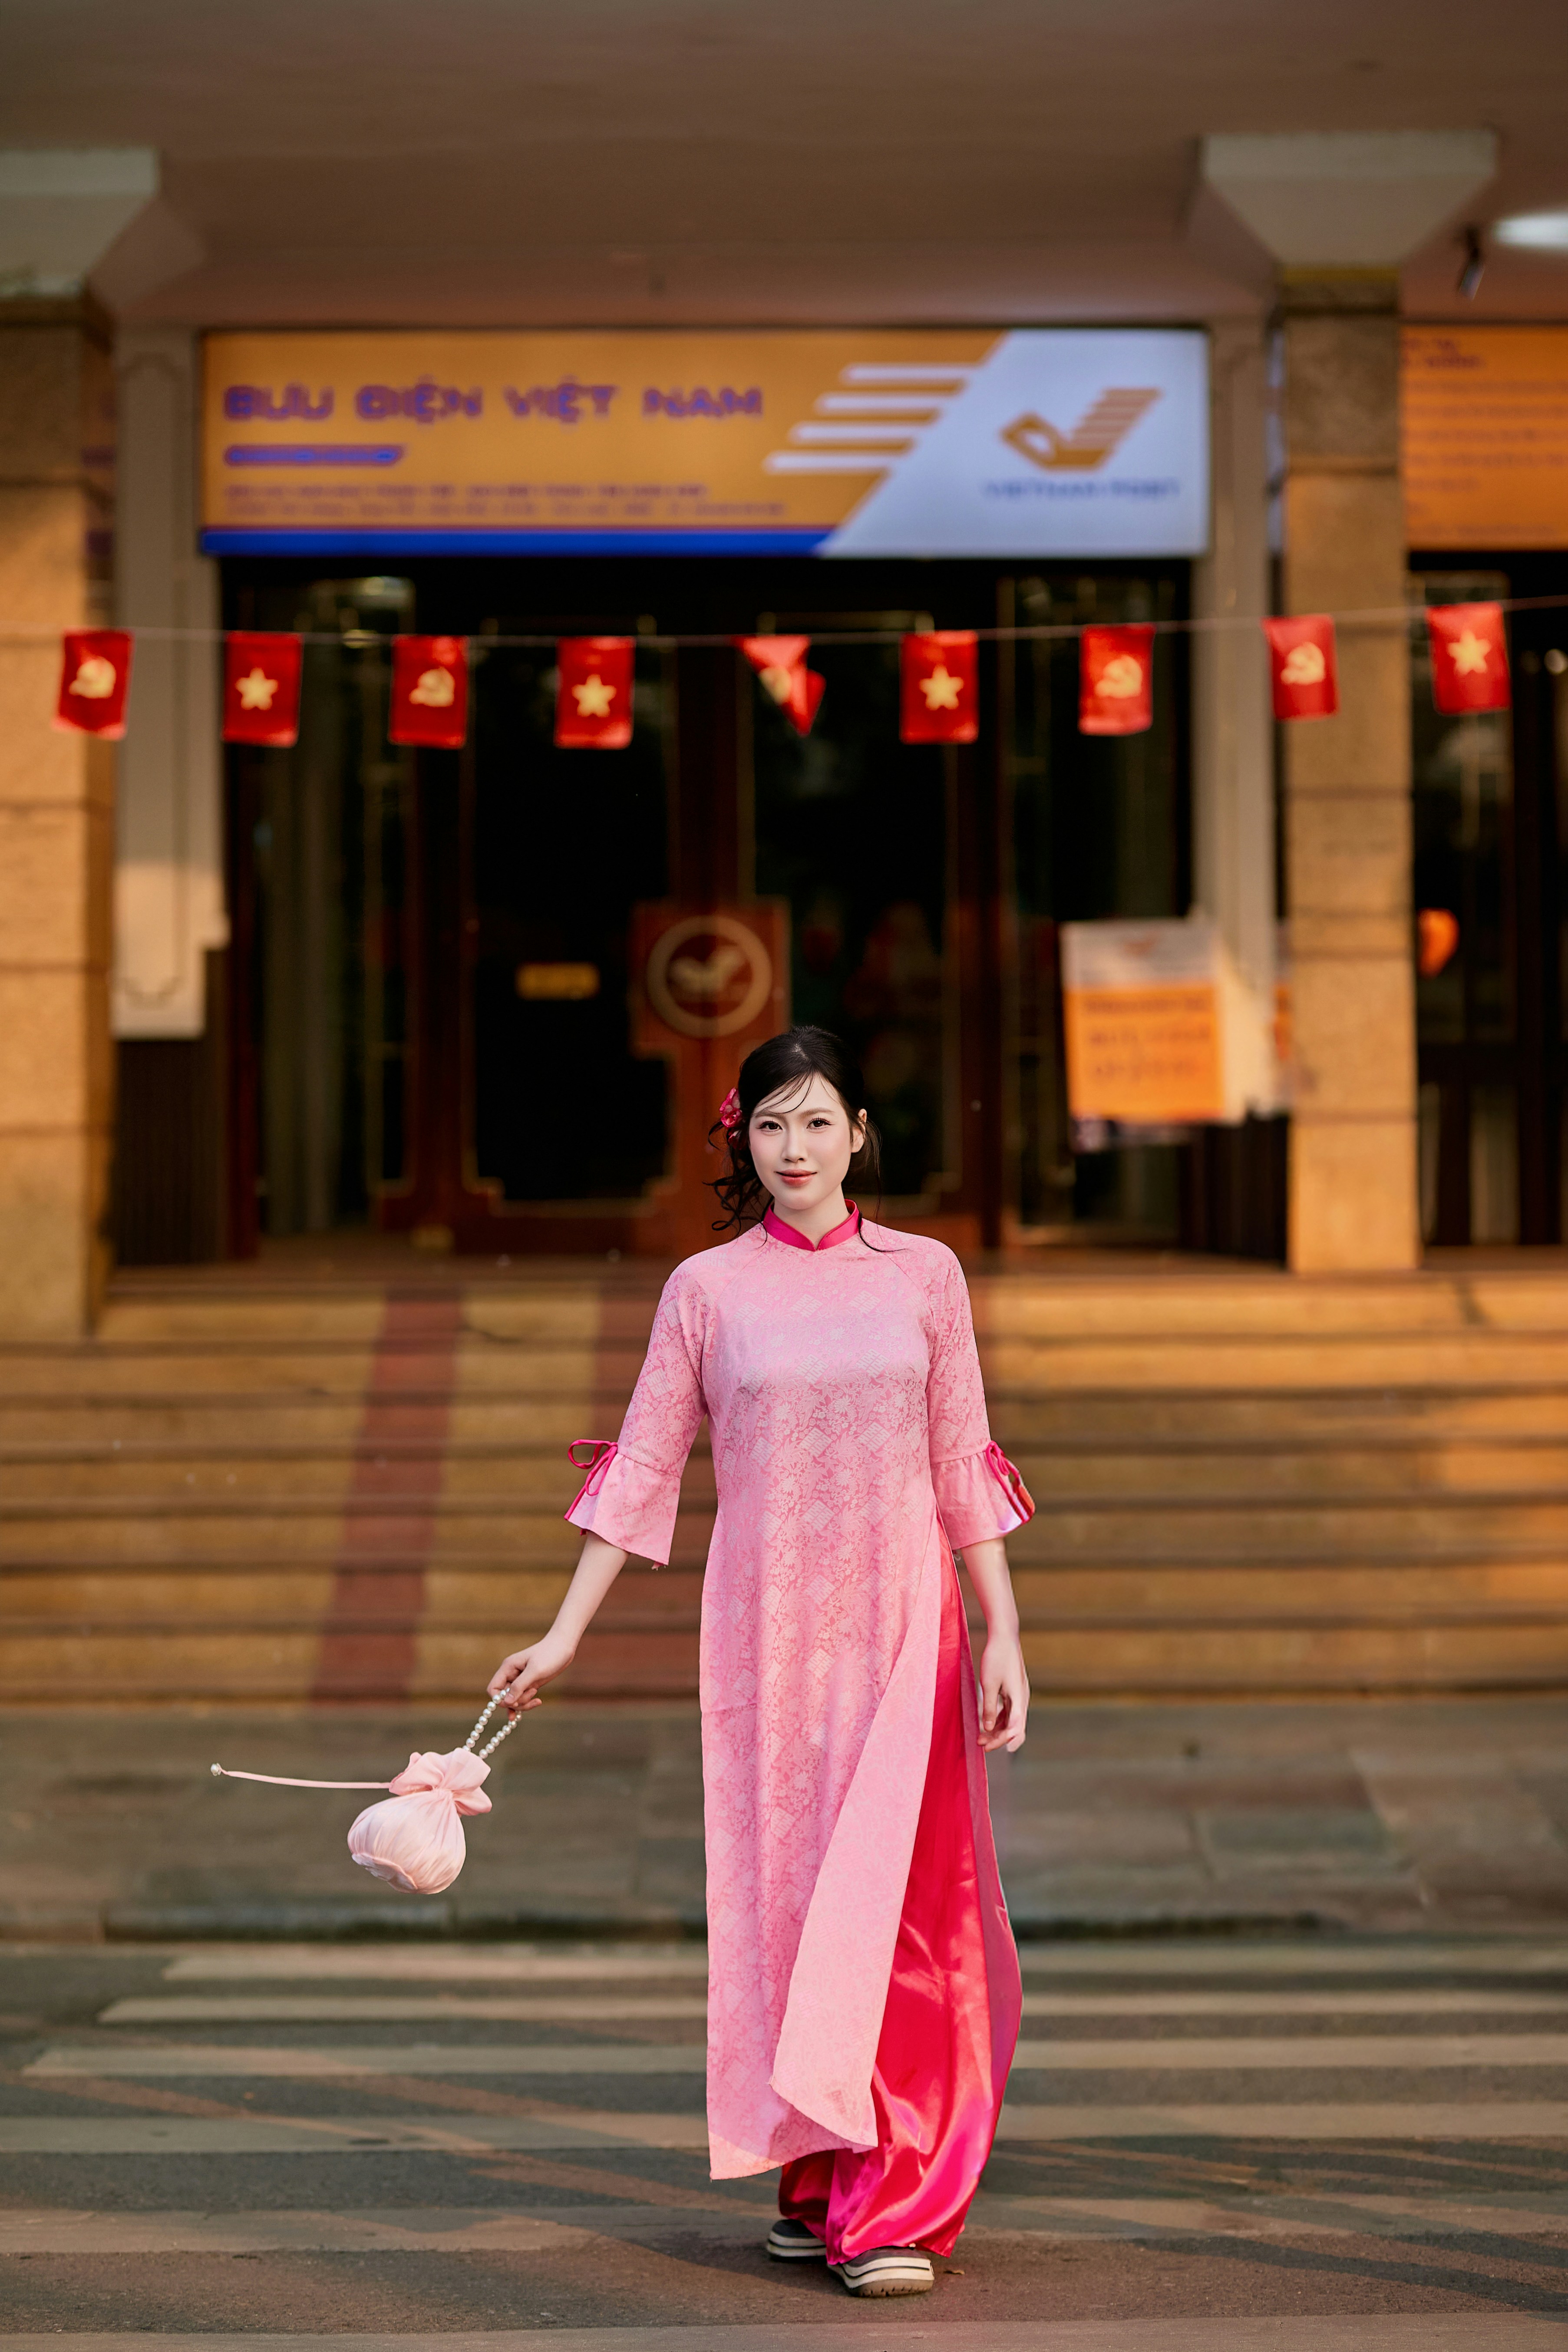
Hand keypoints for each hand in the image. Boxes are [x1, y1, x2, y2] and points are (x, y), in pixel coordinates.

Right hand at [489, 1628, 575, 1712]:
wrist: (564, 1646)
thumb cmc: (550, 1654)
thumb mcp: (535, 1671)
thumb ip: (520, 1686)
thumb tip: (506, 1702)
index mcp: (508, 1668)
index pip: (493, 1689)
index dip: (499, 1699)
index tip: (514, 1702)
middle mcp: (511, 1675)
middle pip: (504, 1697)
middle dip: (516, 1702)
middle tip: (532, 1695)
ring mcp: (520, 1680)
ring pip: (514, 1700)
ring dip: (524, 1703)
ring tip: (537, 1697)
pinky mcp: (529, 1684)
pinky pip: (523, 1698)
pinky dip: (528, 1703)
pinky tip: (538, 1702)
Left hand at [977, 1631, 1028, 1752]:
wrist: (1005, 1636)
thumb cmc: (996, 1658)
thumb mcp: (988, 1684)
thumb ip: (988, 1707)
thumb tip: (987, 1728)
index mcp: (1019, 1699)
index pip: (1014, 1729)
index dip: (1002, 1741)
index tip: (987, 1748)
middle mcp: (1022, 1699)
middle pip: (1014, 1728)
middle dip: (999, 1738)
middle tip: (981, 1745)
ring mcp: (1019, 1695)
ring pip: (1011, 1720)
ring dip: (997, 1730)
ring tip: (979, 1737)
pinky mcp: (1014, 1691)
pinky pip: (1008, 1711)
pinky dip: (998, 1719)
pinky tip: (985, 1723)